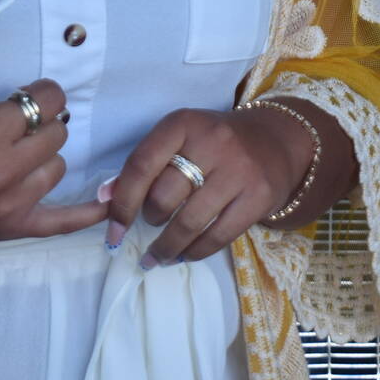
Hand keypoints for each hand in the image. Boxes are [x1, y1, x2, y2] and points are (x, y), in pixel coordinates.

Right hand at [0, 9, 105, 253]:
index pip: (46, 101)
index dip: (40, 92)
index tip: (24, 93)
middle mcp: (1, 171)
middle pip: (57, 133)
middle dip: (42, 121)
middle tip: (18, 121)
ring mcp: (8, 205)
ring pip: (59, 168)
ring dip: (45, 155)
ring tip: (17, 151)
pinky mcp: (9, 229)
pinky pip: (61, 223)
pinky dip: (86, 215)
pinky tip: (109, 205)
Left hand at [102, 106, 311, 267]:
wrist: (275, 141)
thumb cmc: (214, 143)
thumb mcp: (179, 139)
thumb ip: (143, 166)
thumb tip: (104, 199)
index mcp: (183, 123)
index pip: (142, 165)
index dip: (122, 203)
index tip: (113, 231)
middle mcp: (212, 142)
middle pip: (164, 196)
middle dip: (150, 219)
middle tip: (151, 224)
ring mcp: (239, 170)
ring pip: (189, 222)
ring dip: (167, 247)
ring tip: (158, 256)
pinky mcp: (259, 196)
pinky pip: (218, 236)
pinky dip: (195, 252)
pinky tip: (184, 255)